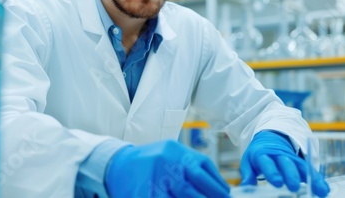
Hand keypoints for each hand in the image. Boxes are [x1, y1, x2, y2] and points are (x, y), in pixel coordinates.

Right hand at [105, 139, 229, 197]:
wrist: (118, 163)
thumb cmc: (153, 160)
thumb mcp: (175, 154)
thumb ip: (196, 167)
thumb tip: (222, 189)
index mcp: (175, 151)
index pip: (203, 169)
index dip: (218, 188)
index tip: (227, 197)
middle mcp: (163, 163)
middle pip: (191, 186)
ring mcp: (151, 179)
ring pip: (179, 196)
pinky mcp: (142, 193)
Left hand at [240, 131, 329, 197]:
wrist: (270, 137)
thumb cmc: (258, 154)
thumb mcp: (248, 161)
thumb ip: (247, 174)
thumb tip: (245, 186)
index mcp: (263, 154)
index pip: (267, 162)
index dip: (272, 172)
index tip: (277, 182)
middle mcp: (279, 155)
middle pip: (286, 164)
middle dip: (291, 174)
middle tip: (294, 186)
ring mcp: (292, 158)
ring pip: (302, 167)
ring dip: (311, 179)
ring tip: (319, 191)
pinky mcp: (301, 163)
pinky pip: (310, 171)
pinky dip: (318, 180)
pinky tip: (324, 190)